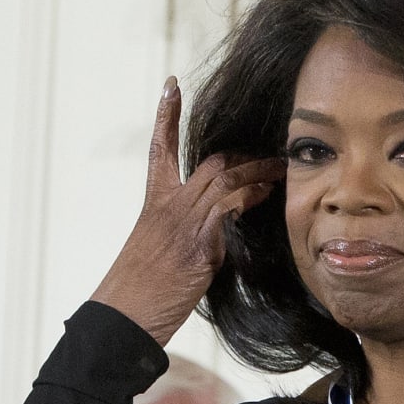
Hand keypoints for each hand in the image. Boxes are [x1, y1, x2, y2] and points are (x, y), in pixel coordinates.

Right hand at [90, 77, 284, 345]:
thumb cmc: (139, 292)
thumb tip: (221, 228)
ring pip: (225, 181)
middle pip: (211, 163)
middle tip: (274, 152)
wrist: (120, 319)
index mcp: (154, 205)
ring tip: (282, 168)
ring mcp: (183, 225)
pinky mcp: (198, 247)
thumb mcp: (159, 253)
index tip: (172, 85)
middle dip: (245, 154)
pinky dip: (248, 199)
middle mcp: (168, 208)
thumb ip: (190, 231)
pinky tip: (265, 195)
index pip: (159, 149)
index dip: (166, 115)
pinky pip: (227, 211)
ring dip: (258, 172)